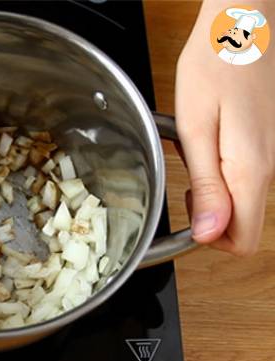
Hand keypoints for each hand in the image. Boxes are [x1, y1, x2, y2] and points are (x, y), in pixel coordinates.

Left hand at [175, 1, 274, 255]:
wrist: (241, 27)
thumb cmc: (215, 67)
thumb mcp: (196, 130)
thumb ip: (206, 185)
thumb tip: (208, 234)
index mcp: (250, 171)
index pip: (242, 241)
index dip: (209, 238)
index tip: (188, 210)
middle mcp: (267, 169)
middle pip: (243, 225)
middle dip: (208, 216)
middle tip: (186, 182)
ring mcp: (267, 157)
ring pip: (242, 202)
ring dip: (211, 192)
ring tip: (192, 158)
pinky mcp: (261, 145)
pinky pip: (242, 178)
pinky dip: (218, 173)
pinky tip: (203, 148)